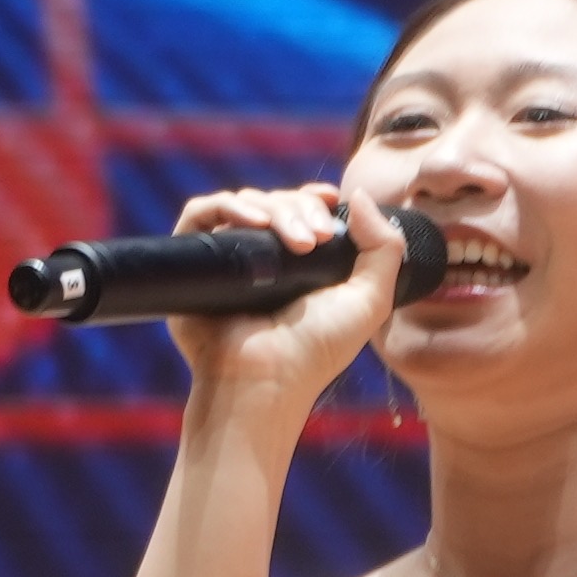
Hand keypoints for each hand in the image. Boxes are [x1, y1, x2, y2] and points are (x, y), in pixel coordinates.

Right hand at [159, 179, 399, 429]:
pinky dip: (228, 205)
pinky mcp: (192, 259)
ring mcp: (226, 258)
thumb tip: (361, 196)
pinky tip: (254, 221)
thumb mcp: (369, 301)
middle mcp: (259, 258)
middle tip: (315, 240)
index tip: (333, 200)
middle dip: (300, 209)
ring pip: (243, 203)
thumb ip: (384, 248)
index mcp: (296, 265)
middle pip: (275, 202)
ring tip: (295, 242)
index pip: (299, 211)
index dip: (313, 198)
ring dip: (274, 208)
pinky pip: (202, 212)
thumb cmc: (314, 351)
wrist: (266, 380)